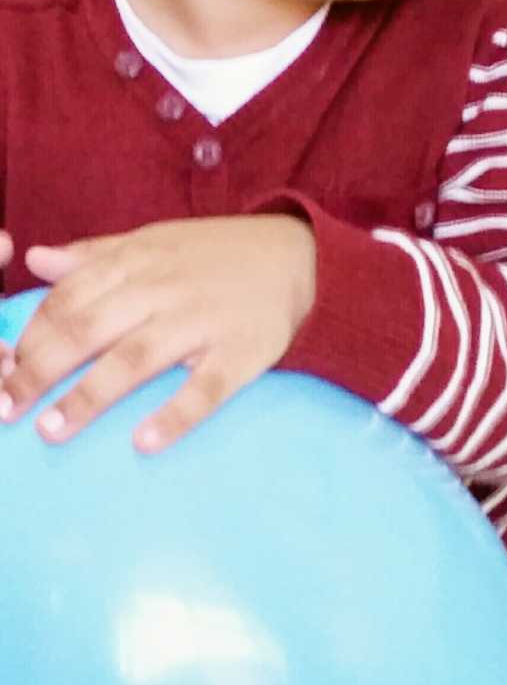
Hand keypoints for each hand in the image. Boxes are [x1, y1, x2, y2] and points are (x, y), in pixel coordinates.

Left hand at [0, 215, 314, 451]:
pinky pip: (206, 388)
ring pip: (138, 360)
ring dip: (91, 396)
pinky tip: (144, 442)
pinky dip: (175, 415)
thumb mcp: (155, 242)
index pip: (70, 298)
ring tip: (52, 430)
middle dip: (41, 371)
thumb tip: (36, 260)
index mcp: (139, 261)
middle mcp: (165, 289)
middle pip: (91, 330)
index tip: (3, 370)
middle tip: (5, 409)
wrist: (299, 256)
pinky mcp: (243, 353)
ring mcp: (204, 321)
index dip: (31, 336)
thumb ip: (95, 255)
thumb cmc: (216, 255)